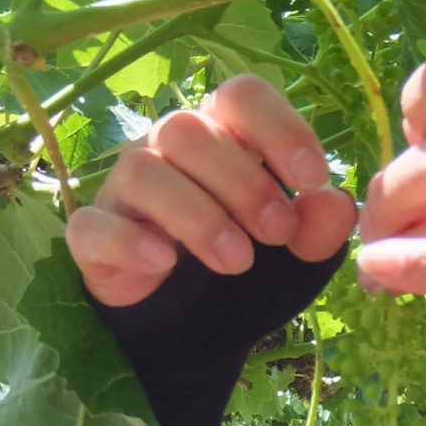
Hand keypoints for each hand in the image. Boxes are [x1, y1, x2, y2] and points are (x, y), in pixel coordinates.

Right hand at [69, 73, 357, 308]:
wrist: (192, 329)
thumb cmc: (246, 267)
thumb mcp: (297, 257)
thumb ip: (320, 229)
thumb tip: (334, 202)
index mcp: (223, 135)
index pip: (241, 95)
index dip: (279, 127)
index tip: (313, 178)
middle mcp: (167, 147)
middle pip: (189, 129)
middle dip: (243, 182)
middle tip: (278, 233)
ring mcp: (123, 188)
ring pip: (144, 170)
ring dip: (198, 215)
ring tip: (238, 262)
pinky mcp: (91, 234)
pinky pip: (95, 224)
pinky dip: (130, 240)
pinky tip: (166, 262)